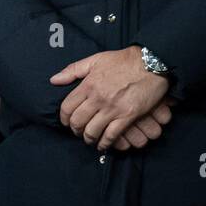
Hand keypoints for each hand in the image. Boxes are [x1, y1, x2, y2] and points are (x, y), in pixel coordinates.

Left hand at [52, 47, 169, 150]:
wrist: (151, 63)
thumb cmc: (123, 60)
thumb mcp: (95, 60)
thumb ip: (73, 70)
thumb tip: (54, 80)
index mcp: (87, 85)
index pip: (67, 107)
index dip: (64, 118)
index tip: (66, 122)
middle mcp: (97, 98)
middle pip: (77, 121)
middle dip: (75, 130)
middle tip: (78, 132)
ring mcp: (112, 108)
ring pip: (92, 131)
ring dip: (88, 138)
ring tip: (90, 139)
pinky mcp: (128, 116)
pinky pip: (111, 135)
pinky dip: (105, 143)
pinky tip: (103, 145)